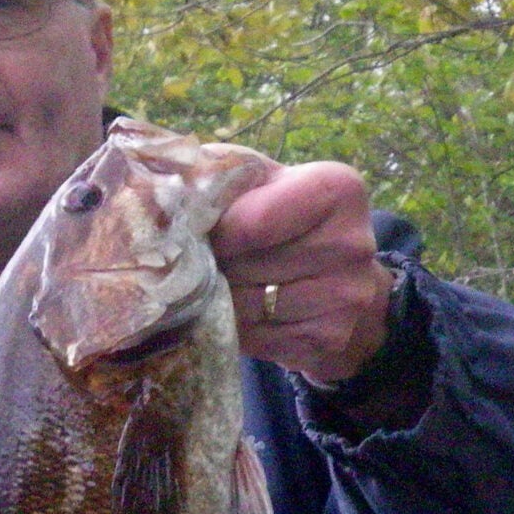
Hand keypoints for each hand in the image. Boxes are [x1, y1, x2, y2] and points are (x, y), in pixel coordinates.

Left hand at [212, 161, 396, 388]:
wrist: (343, 279)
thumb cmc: (288, 219)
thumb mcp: (263, 180)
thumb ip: (222, 175)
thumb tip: (162, 188)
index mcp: (336, 189)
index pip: (251, 223)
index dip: (217, 234)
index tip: (206, 235)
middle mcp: (351, 243)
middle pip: (247, 266)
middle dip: (219, 266)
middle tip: (216, 261)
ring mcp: (346, 296)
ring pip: (247, 306)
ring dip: (224, 300)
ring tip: (228, 285)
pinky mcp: (330, 338)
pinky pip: (258, 338)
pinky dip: (240, 329)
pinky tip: (245, 313)